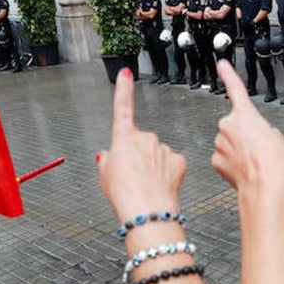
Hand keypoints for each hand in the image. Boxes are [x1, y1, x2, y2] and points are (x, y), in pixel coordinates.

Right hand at [97, 69, 185, 220]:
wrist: (147, 210)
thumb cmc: (124, 194)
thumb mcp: (105, 175)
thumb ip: (108, 160)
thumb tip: (110, 155)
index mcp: (123, 138)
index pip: (122, 107)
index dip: (123, 89)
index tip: (126, 73)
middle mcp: (145, 137)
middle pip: (141, 143)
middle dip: (138, 156)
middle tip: (133, 178)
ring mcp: (163, 147)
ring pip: (157, 154)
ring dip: (153, 166)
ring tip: (146, 185)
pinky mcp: (178, 160)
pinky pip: (171, 164)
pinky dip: (167, 173)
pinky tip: (162, 185)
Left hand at [211, 62, 283, 196]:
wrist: (263, 184)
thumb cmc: (272, 161)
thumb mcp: (275, 136)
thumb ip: (261, 128)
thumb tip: (254, 134)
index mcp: (245, 114)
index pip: (235, 88)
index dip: (228, 74)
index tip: (221, 64)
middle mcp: (227, 125)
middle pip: (234, 126)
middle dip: (242, 135)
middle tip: (256, 148)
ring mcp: (219, 142)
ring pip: (227, 143)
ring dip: (238, 150)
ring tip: (253, 160)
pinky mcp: (215, 159)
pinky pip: (224, 158)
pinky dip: (232, 163)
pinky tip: (244, 169)